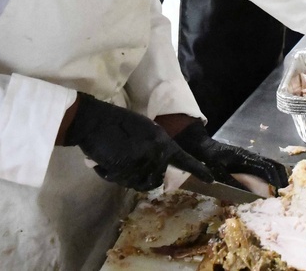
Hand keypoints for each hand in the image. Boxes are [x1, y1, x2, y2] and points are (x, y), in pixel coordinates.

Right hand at [64, 93, 213, 190]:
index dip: (197, 169)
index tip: (211, 180)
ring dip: (131, 177)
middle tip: (132, 162)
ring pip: (141, 183)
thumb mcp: (145, 129)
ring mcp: (138, 164)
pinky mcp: (122, 172)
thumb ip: (156, 146)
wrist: (94, 122)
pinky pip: (123, 182)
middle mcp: (153, 154)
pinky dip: (115, 175)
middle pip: (158, 177)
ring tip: (120, 160)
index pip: (183, 159)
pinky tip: (108, 162)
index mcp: (161, 141)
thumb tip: (161, 164)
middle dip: (148, 175)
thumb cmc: (119, 122)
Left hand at [173, 122, 288, 190]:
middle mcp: (251, 156)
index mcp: (245, 157)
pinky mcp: (249, 160)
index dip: (274, 177)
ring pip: (271, 164)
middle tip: (286, 192)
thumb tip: (247, 193)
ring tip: (282, 190)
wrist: (204, 147)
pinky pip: (265, 166)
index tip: (280, 189)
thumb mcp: (218, 172)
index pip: (266, 166)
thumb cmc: (210, 160)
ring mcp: (250, 157)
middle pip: (273, 164)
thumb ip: (231, 181)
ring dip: (278, 176)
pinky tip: (273, 185)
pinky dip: (273, 174)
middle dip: (281, 177)